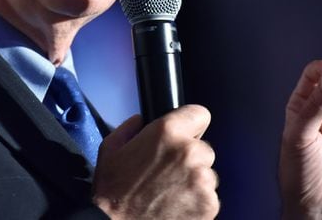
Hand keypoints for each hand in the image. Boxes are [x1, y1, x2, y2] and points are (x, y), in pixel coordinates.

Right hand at [92, 105, 218, 218]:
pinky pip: (210, 197)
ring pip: (208, 174)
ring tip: (170, 193)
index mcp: (167, 131)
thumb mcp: (111, 147)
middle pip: (204, 148)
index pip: (200, 114)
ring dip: (195, 181)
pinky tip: (176, 206)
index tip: (185, 136)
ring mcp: (202, 180)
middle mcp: (189, 152)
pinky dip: (197, 202)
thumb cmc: (112, 190)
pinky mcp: (209, 204)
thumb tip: (141, 121)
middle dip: (190, 158)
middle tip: (168, 173)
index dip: (191, 125)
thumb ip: (130, 128)